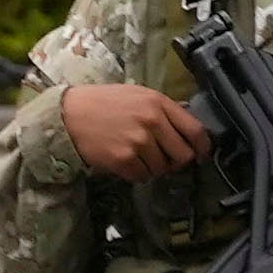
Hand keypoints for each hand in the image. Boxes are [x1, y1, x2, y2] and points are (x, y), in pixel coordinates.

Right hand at [54, 80, 209, 178]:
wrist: (69, 114)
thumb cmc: (103, 104)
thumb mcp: (138, 95)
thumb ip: (163, 109)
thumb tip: (187, 127)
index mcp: (158, 103)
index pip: (195, 130)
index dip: (203, 147)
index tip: (202, 155)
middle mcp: (152, 121)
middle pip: (183, 155)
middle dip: (176, 162)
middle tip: (165, 159)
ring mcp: (138, 141)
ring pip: (162, 169)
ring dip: (153, 168)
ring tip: (137, 156)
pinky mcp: (124, 159)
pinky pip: (142, 177)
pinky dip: (136, 174)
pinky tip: (125, 161)